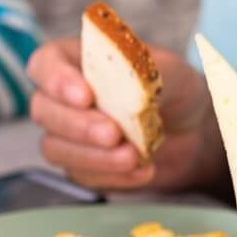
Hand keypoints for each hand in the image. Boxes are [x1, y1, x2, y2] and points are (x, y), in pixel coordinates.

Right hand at [26, 38, 221, 191]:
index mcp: (76, 60)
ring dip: (93, 156)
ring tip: (134, 156)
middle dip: (78, 125)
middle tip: (113, 133)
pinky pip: (81, 175)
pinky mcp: (80, 166)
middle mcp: (62, 97)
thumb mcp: (170, 71)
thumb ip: (144, 72)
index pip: (45, 64)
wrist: (193, 131)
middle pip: (43, 110)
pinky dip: (112, 176)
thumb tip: (127, 80)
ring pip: (55, 148)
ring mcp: (67, 134)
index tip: (86, 96)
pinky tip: (144, 171)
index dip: (57, 80)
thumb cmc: (174, 90)